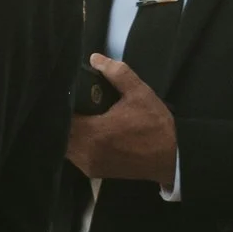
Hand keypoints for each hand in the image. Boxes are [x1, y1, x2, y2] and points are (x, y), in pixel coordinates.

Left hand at [64, 55, 177, 185]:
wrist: (172, 158)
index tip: (67, 94)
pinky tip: (86, 131)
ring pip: (66, 145)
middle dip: (64, 117)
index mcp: (93, 133)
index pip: (62, 117)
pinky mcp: (94, 173)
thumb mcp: (140, 93)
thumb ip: (117, 73)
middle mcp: (85, 153)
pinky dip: (76, 144)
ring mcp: (88, 165)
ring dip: (69, 132)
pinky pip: (75, 156)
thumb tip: (94, 58)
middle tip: (73, 103)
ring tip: (79, 116)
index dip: (61, 104)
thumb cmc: (155, 125)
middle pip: (60, 132)